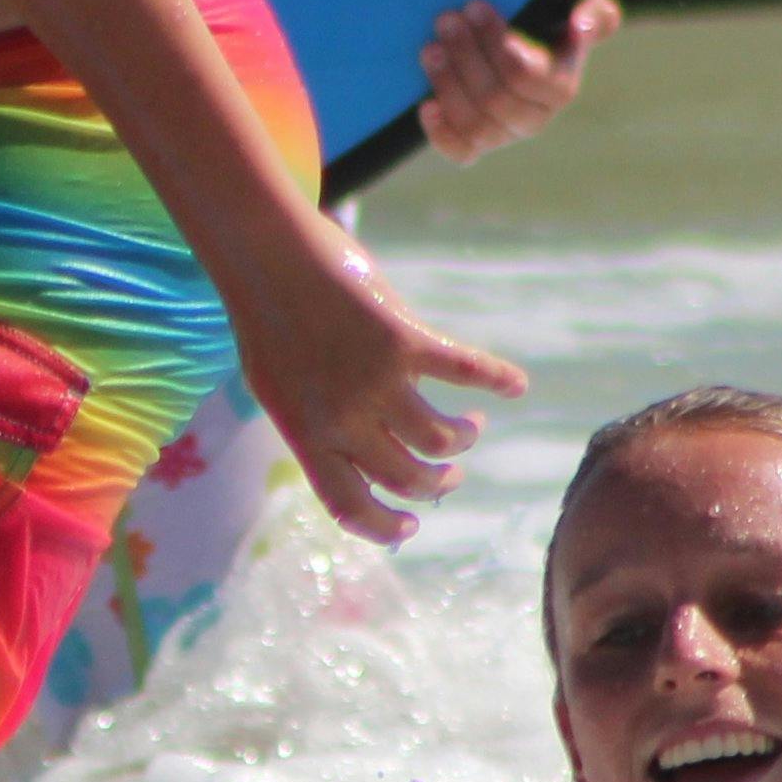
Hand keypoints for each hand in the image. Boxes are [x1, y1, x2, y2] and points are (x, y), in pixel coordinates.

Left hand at [233, 222, 525, 544]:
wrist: (266, 255)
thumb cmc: (265, 318)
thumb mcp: (275, 388)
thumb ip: (312, 424)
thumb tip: (350, 454)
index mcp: (306, 435)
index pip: (351, 506)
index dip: (386, 527)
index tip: (412, 525)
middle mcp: (342, 419)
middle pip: (409, 477)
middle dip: (438, 482)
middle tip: (452, 473)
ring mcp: (375, 382)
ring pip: (441, 438)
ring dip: (462, 439)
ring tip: (471, 426)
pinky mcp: (404, 341)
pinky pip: (465, 369)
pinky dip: (497, 378)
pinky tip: (516, 385)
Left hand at [417, 0, 616, 161]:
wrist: (525, 41)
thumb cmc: (553, 18)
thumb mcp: (583, 6)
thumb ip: (594, 13)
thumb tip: (579, 25)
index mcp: (560, 88)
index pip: (525, 75)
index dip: (495, 43)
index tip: (474, 5)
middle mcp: (534, 118)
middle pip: (495, 99)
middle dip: (466, 56)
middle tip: (446, 19)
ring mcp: (505, 135)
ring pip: (475, 123)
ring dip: (448, 85)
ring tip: (430, 49)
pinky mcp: (478, 145)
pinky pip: (462, 153)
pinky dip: (441, 134)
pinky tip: (425, 106)